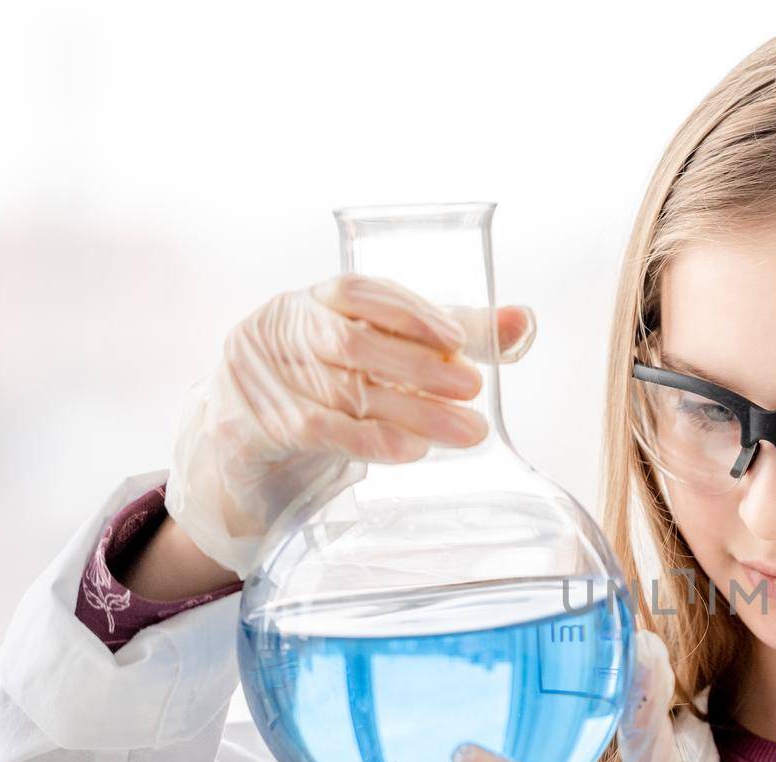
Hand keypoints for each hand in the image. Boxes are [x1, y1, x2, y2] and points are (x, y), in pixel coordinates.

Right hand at [165, 274, 533, 577]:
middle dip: (420, 367)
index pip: (356, 291)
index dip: (408, 312)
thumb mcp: (384, 358)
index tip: (459, 340)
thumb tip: (524, 322)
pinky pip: (319, 430)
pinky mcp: (253, 424)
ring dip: (413, 412)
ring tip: (468, 432)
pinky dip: (371, 440)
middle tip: (474, 391)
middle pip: (354, 343)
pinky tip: (412, 449)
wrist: (251, 455)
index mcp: (311, 302)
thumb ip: (452, 337)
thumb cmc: (328, 390)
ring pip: (345, 390)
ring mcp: (261, 376)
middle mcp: (281, 330)